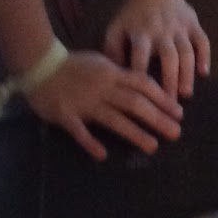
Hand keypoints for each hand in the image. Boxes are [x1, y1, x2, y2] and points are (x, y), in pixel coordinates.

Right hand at [25, 50, 183, 161]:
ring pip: (113, 118)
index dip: (162, 98)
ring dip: (134, 132)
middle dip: (157, 118)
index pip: (142, 84)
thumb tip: (144, 86)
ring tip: (152, 146)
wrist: (40, 64)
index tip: (178, 112)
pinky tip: (102, 155)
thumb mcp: (101, 63)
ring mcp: (84, 102)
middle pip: (134, 103)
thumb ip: (120, 75)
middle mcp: (102, 88)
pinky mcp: (66, 114)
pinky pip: (79, 130)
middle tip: (175, 133)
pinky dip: (90, 142)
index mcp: (111, 73)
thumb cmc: (72, 66)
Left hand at [103, 0, 209, 100]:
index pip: (140, 55)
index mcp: (141, 32)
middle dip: (170, 79)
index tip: (141, 95)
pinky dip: (205, 56)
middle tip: (169, 103)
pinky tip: (204, 72)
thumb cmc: (133, 15)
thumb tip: (112, 76)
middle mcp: (162, 30)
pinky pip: (202, 40)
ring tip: (186, 94)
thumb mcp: (117, 27)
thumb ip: (112, 50)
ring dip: (187, 73)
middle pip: (168, 56)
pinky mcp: (193, 24)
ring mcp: (180, 27)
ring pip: (187, 51)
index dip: (141, 74)